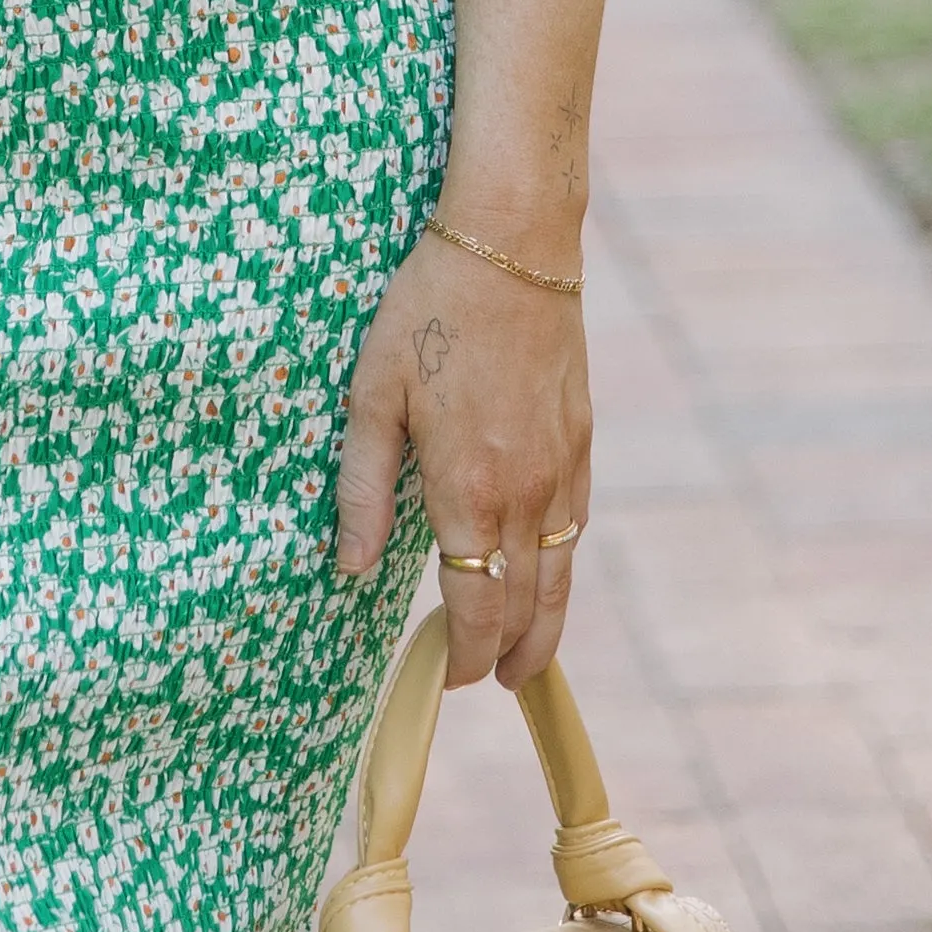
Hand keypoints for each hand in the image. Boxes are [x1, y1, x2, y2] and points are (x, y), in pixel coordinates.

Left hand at [335, 227, 589, 690]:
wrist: (512, 246)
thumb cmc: (428, 310)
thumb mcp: (372, 394)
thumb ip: (362, 488)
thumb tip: (349, 569)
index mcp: (468, 491)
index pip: (475, 607)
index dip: (465, 656)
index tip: (449, 680)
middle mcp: (525, 494)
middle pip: (527, 608)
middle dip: (508, 658)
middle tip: (490, 685)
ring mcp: (562, 470)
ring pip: (562, 577)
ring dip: (546, 629)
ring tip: (526, 662)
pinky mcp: (582, 442)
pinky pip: (576, 526)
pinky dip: (562, 566)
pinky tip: (545, 572)